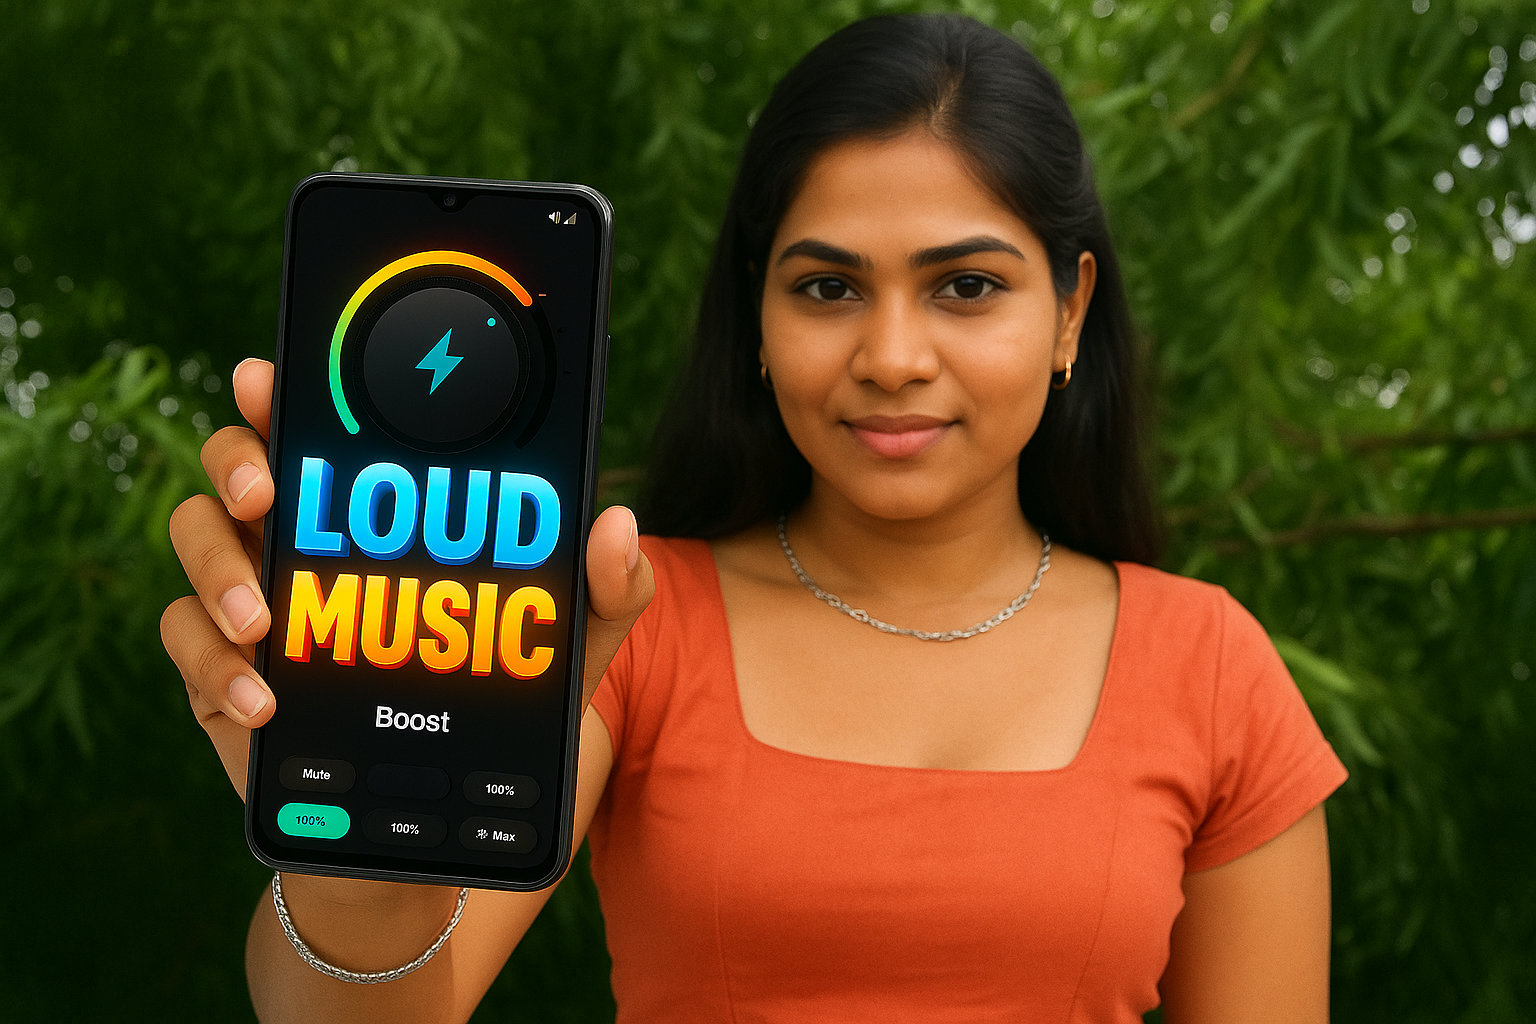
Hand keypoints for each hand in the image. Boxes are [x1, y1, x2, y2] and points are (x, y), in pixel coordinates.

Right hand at [160, 358, 653, 797]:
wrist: (440, 817)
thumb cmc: (501, 699)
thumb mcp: (567, 645)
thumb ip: (604, 589)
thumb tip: (615, 525)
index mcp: (375, 511)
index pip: (320, 429)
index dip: (285, 394)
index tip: (272, 380)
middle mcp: (302, 537)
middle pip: (236, 463)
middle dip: (237, 460)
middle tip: (265, 492)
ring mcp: (254, 600)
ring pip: (194, 538)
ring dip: (217, 567)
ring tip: (260, 616)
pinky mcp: (222, 670)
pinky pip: (184, 642)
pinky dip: (214, 664)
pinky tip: (262, 697)